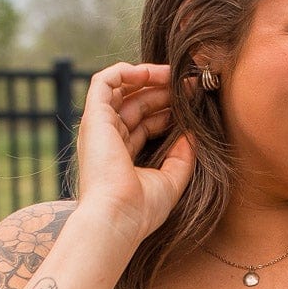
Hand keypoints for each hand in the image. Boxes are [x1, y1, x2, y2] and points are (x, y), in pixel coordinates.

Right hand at [75, 62, 196, 244]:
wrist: (117, 217)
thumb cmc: (140, 210)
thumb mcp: (171, 181)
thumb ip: (182, 157)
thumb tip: (192, 133)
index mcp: (122, 156)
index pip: (145, 124)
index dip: (168, 110)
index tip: (192, 103)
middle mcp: (108, 140)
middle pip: (136, 104)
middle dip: (163, 91)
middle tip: (190, 85)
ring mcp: (99, 128)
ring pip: (123, 90)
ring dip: (149, 78)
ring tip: (176, 75)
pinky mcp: (94, 117)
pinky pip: (104, 81)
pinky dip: (126, 71)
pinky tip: (152, 72)